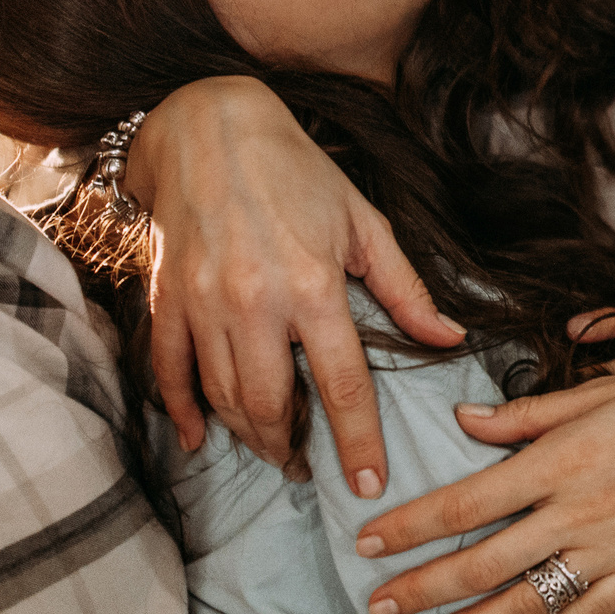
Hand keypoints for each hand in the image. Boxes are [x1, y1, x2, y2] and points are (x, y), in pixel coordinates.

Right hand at [130, 76, 462, 494]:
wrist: (208, 128)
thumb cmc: (296, 171)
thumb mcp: (364, 220)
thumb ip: (405, 288)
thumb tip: (448, 337)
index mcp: (313, 285)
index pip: (342, 385)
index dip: (358, 442)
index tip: (368, 485)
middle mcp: (254, 302)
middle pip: (270, 404)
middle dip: (289, 447)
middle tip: (305, 466)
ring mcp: (203, 304)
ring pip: (221, 397)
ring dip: (246, 434)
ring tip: (271, 447)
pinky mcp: (166, 300)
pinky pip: (169, 374)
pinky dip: (182, 413)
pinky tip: (199, 439)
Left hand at [352, 343, 614, 613]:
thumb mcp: (598, 389)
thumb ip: (527, 415)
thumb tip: (465, 421)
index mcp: (560, 459)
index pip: (466, 502)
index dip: (412, 525)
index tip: (368, 541)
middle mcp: (578, 510)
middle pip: (482, 559)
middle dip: (422, 585)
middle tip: (376, 604)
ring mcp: (611, 548)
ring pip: (524, 599)